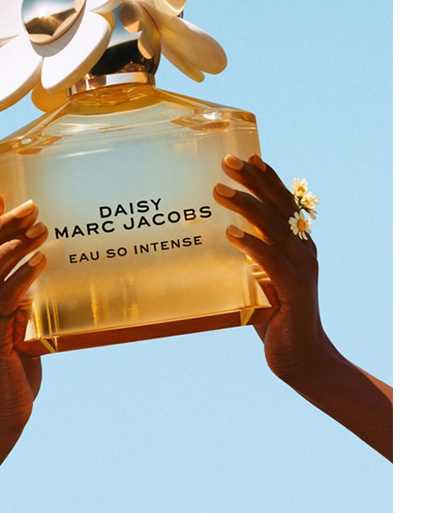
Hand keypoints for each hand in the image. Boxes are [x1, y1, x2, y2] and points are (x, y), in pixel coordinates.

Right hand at [0, 191, 47, 435]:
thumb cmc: (11, 376)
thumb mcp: (16, 332)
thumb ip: (19, 307)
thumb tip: (31, 282)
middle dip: (3, 225)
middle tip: (27, 204)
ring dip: (16, 245)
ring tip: (39, 227)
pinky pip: (6, 296)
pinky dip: (23, 275)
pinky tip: (40, 260)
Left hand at [213, 154, 329, 381]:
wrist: (301, 358)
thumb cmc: (272, 317)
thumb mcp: (256, 280)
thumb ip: (243, 258)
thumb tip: (210, 237)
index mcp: (296, 244)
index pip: (282, 202)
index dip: (266, 177)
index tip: (247, 155)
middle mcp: (303, 250)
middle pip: (279, 205)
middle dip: (253, 180)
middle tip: (226, 161)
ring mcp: (301, 269)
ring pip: (273, 227)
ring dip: (245, 205)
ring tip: (218, 190)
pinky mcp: (294, 290)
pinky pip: (271, 260)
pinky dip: (251, 244)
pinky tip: (231, 232)